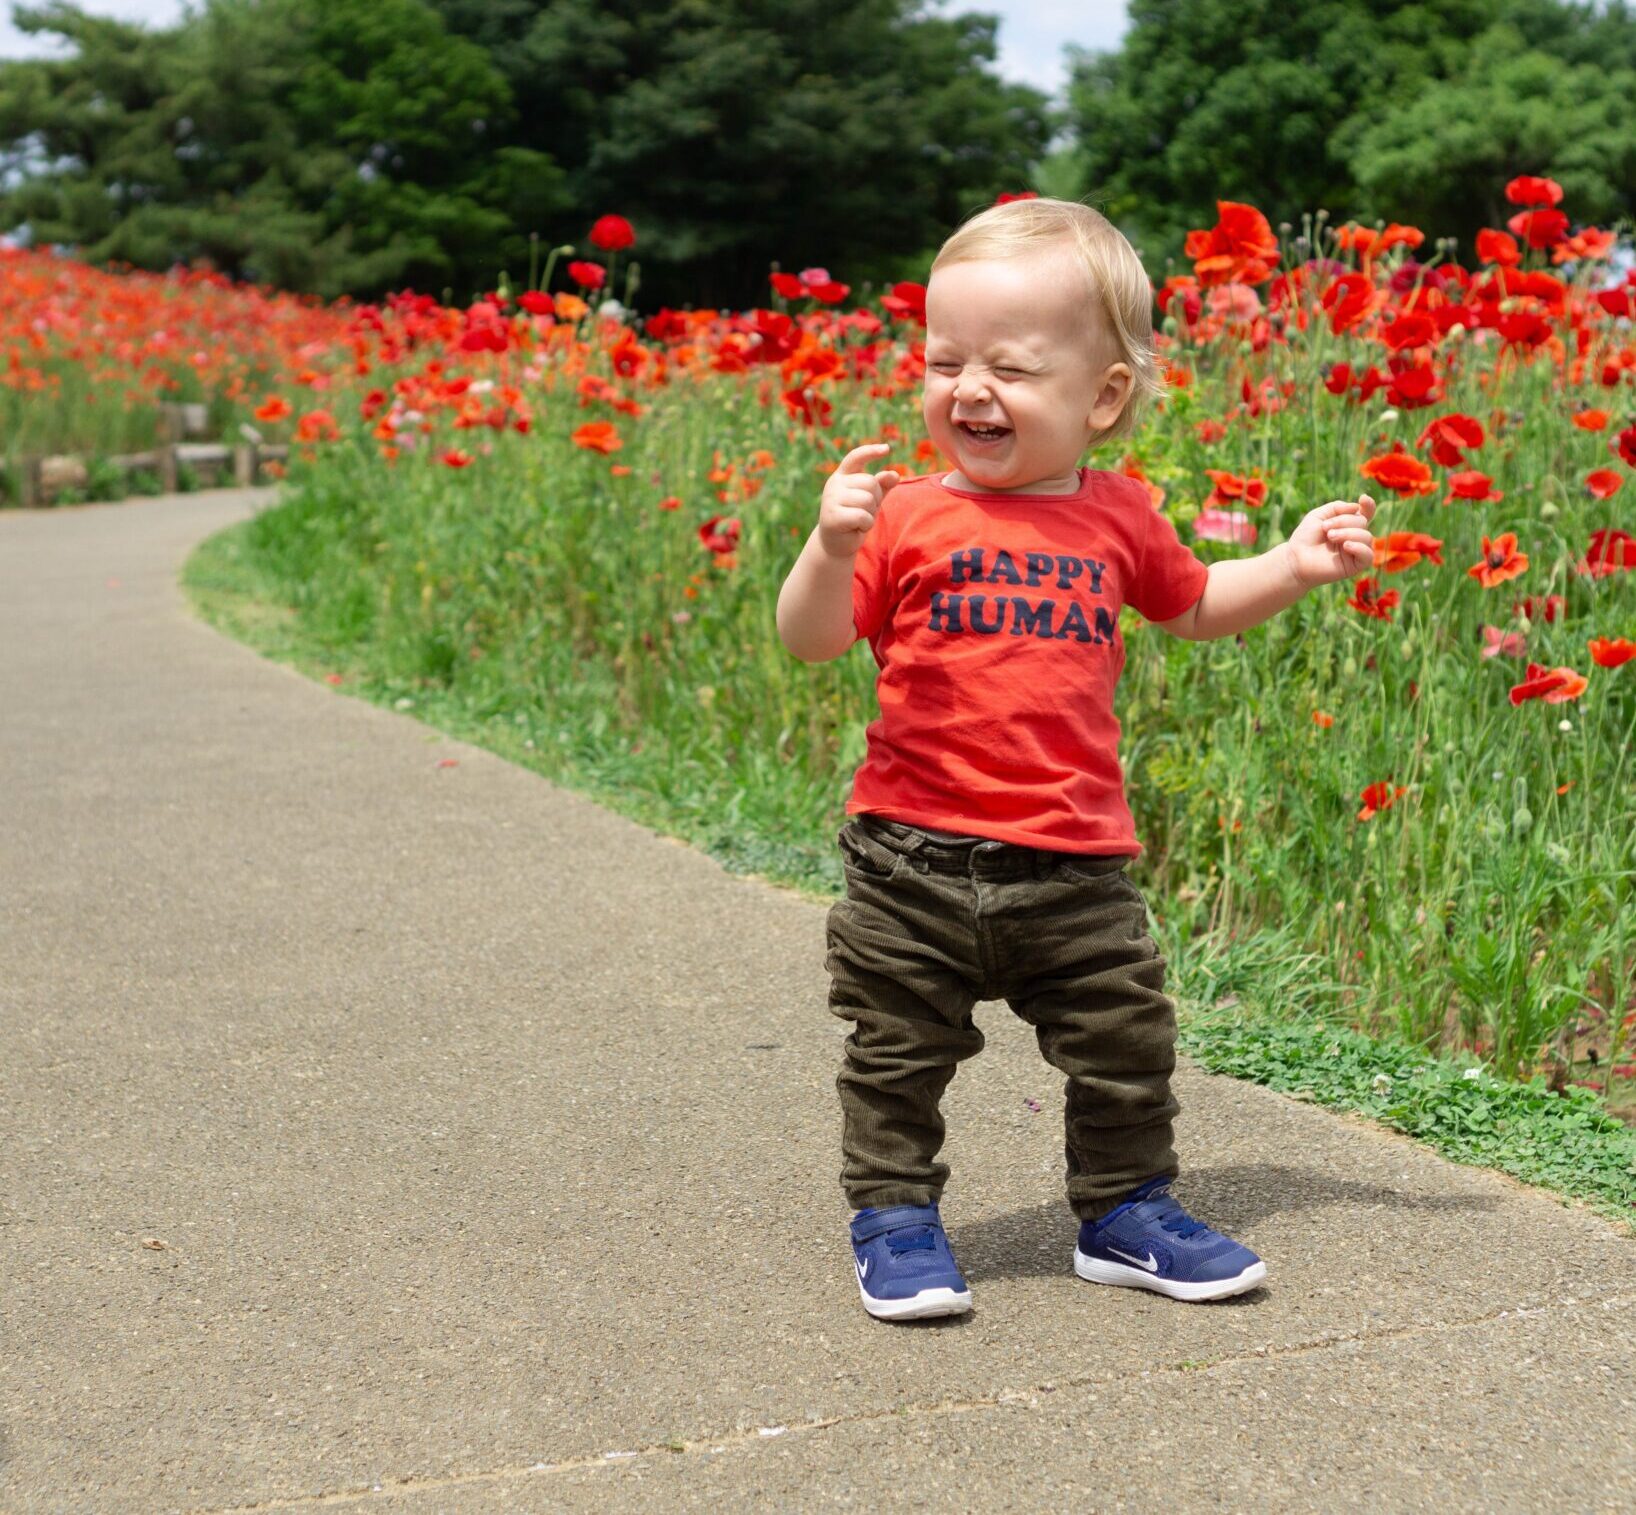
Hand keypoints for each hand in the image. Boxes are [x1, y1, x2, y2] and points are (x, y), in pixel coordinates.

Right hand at [817, 442, 898, 558]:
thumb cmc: (854, 519)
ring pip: (867, 500)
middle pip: (870, 482)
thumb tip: (894, 475)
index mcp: (842, 476)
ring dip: (870, 514)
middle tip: (864, 512)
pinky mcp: (831, 516)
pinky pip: (862, 516)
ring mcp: (831, 499)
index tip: (887, 449)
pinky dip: (866, 525)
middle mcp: (834, 484)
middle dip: (875, 499)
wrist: (836, 544)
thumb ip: (881, 486)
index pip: (855, 457)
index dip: (871, 452)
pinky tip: (856, 528)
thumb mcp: (870, 500)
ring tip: (859, 521)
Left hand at [1285, 493, 1376, 588]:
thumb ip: (1337, 507)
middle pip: (1362, 522)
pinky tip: (1346, 545)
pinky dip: (1359, 547)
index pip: (1365, 514)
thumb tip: (1357, 507)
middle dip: (1344, 521)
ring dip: (1348, 533)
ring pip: (1366, 537)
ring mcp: (1355, 551)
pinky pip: (1368, 556)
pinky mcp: (1354, 566)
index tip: (1363, 498)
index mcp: (1348, 524)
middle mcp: (1354, 537)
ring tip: (1330, 536)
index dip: (1368, 505)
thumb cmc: (1305, 537)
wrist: (1295, 559)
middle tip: (1325, 528)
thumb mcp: (1318, 515)